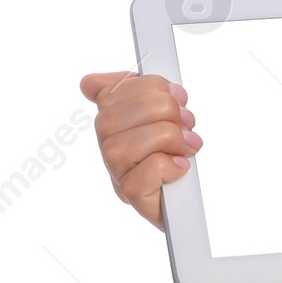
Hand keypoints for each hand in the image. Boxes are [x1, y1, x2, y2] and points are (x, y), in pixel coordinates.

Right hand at [80, 71, 201, 227]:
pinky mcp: (134, 197)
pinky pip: (144, 173)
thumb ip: (137, 94)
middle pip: (114, 118)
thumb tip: (90, 82)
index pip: (110, 94)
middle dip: (163, 110)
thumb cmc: (174, 156)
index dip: (148, 87)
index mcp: (115, 126)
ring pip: (128, 145)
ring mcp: (118, 176)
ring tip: (187, 145)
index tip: (176, 95)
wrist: (191, 199)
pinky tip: (179, 167)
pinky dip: (169, 165)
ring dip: (169, 138)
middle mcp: (110, 151)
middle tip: (186, 122)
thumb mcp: (161, 116)